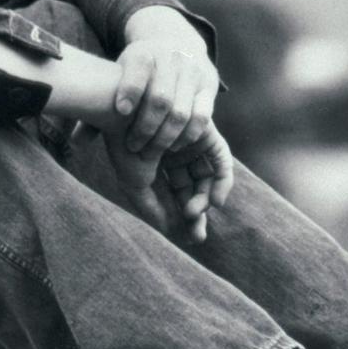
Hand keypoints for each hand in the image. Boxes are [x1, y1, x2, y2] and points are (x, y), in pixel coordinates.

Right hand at [101, 123, 235, 243]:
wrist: (125, 111)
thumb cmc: (124, 146)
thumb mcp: (135, 184)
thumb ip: (153, 208)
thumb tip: (173, 232)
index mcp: (156, 162)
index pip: (175, 193)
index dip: (182, 216)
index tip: (189, 237)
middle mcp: (175, 152)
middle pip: (193, 187)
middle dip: (196, 211)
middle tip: (197, 233)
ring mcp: (191, 140)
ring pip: (207, 177)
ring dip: (206, 200)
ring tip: (194, 213)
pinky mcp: (206, 131)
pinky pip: (221, 160)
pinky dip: (222, 182)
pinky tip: (214, 201)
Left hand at [113, 10, 219, 159]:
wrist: (176, 42)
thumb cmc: (139, 69)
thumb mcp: (118, 74)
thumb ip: (99, 105)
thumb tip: (77, 140)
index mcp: (143, 53)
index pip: (137, 70)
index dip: (130, 90)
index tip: (121, 111)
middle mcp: (171, 59)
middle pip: (160, 99)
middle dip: (145, 127)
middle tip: (134, 146)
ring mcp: (192, 72)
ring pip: (181, 111)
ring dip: (165, 137)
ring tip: (151, 150)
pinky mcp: (209, 86)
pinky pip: (201, 116)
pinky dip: (188, 135)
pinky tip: (173, 145)